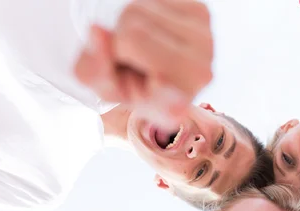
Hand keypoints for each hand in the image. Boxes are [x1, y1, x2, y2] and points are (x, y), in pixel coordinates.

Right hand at [74, 0, 213, 121]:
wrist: (155, 63)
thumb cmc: (129, 78)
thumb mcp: (104, 86)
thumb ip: (93, 70)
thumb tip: (98, 30)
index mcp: (175, 109)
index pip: (171, 100)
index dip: (162, 92)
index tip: (163, 90)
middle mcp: (199, 77)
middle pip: (131, 37)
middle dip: (117, 43)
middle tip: (128, 60)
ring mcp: (206, 43)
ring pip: (136, 12)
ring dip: (127, 27)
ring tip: (140, 47)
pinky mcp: (202, 13)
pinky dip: (141, 11)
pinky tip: (152, 32)